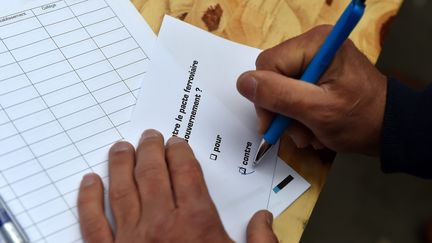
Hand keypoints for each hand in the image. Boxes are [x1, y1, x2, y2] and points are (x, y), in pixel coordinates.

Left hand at [77, 129, 277, 242]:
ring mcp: (131, 240)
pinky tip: (88, 182)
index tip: (175, 142)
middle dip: (149, 149)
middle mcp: (161, 225)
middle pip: (151, 172)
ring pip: (121, 189)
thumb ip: (263, 241)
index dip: (179, 151)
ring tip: (120, 148)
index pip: (185, 171)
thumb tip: (264, 218)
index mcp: (196, 223)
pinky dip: (88, 200)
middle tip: (148, 136)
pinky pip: (93, 223)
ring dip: (119, 164)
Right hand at [237, 25, 386, 154]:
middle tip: (298, 134)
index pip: (267, 65)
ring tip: (310, 135)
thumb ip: (279, 95)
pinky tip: (314, 128)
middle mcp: (313, 46)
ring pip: (281, 89)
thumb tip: (243, 82)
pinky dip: (300, 115)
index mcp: (315, 44)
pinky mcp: (319, 74)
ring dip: (291, 118)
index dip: (266, 97)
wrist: (390, 130)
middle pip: (273, 77)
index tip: (274, 125)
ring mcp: (316, 61)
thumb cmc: (360, 120)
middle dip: (281, 111)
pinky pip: (294, 93)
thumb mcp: (317, 111)